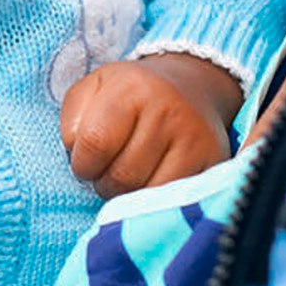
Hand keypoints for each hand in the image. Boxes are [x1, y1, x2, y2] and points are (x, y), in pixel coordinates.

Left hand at [61, 55, 237, 196]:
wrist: (191, 86)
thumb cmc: (130, 95)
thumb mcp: (94, 89)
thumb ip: (72, 117)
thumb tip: (74, 149)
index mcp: (131, 88)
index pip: (95, 143)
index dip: (82, 163)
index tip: (85, 163)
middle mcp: (167, 109)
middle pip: (121, 175)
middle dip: (104, 183)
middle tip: (107, 173)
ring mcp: (193, 136)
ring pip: (146, 192)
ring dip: (128, 195)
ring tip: (127, 178)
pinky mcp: (213, 158)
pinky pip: (172, 197)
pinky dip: (153, 198)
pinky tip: (149, 182)